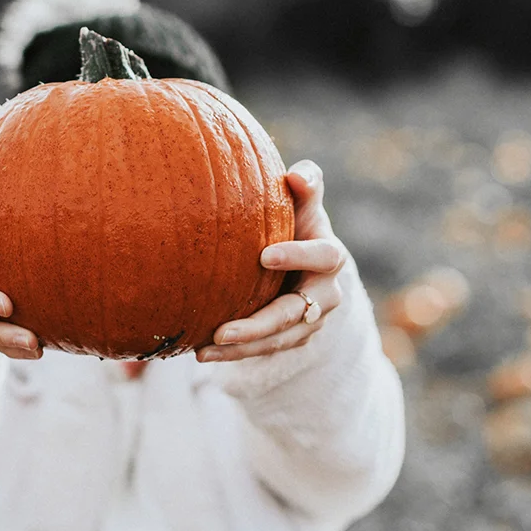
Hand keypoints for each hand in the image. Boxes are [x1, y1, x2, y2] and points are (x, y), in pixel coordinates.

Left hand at [195, 161, 344, 362]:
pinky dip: (233, 355)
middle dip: (259, 325)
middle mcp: (325, 295)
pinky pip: (261, 351)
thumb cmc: (297, 224)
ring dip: (241, 348)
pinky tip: (200, 354)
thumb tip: (296, 174)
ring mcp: (308, 322)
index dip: (298, 256)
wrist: (304, 266)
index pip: (323, 257)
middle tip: (222, 332)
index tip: (264, 256)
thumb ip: (307, 186)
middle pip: (294, 314)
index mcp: (330, 258)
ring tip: (204, 351)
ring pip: (276, 340)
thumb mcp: (304, 205)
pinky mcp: (290, 339)